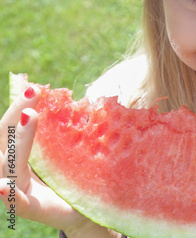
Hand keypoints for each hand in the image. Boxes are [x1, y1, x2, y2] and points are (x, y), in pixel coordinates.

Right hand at [0, 86, 119, 236]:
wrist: (82, 211)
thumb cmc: (70, 179)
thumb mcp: (65, 152)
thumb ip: (62, 133)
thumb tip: (71, 101)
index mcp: (19, 155)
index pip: (10, 128)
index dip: (17, 107)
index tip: (33, 88)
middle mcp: (13, 171)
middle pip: (4, 143)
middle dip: (15, 119)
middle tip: (31, 100)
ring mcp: (18, 191)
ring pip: (6, 168)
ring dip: (14, 147)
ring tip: (25, 120)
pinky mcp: (31, 210)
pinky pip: (17, 203)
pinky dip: (9, 195)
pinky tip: (4, 187)